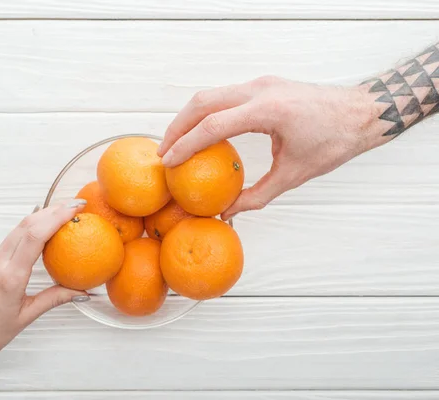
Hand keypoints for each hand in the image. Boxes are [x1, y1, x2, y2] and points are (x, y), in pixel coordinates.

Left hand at [0, 199, 88, 366]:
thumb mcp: (26, 317)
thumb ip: (54, 299)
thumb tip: (80, 292)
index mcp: (10, 277)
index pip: (35, 236)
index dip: (57, 218)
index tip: (75, 210)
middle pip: (28, 224)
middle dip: (54, 210)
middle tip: (76, 205)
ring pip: (20, 227)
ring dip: (43, 215)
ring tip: (65, 212)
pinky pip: (14, 237)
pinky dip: (33, 227)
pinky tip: (46, 228)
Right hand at [158, 76, 380, 218]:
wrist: (361, 112)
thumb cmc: (334, 142)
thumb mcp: (294, 175)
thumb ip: (257, 195)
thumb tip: (228, 212)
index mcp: (269, 110)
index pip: (213, 125)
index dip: (186, 144)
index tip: (168, 162)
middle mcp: (261, 90)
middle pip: (202, 102)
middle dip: (177, 126)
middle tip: (163, 152)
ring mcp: (261, 83)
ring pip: (210, 94)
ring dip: (188, 117)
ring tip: (175, 143)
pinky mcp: (263, 85)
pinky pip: (224, 95)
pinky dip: (205, 112)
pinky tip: (201, 133)